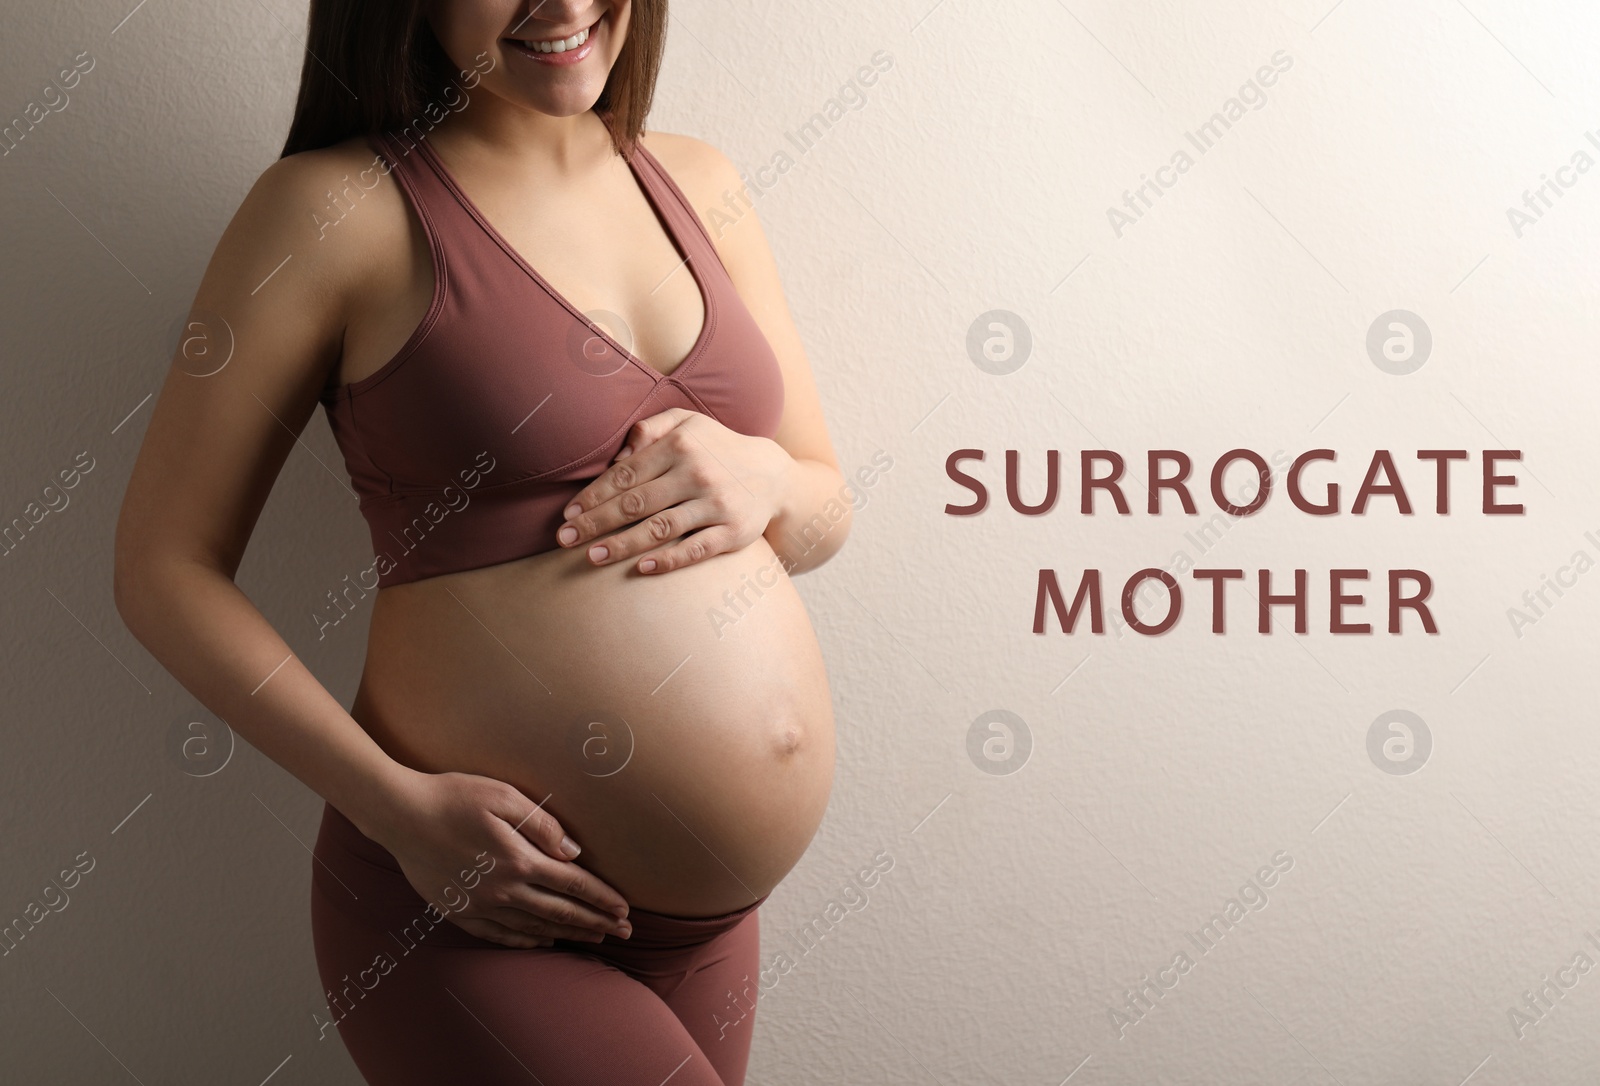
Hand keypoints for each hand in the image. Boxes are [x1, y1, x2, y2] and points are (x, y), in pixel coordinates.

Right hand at [369, 770, 632, 947]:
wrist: (400, 815)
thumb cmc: (453, 796)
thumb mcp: (503, 796)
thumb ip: (542, 824)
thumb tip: (573, 852)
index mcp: (518, 859)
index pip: (573, 885)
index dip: (602, 899)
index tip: (626, 910)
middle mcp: (503, 890)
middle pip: (560, 912)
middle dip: (596, 922)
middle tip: (624, 933)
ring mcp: (480, 905)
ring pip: (534, 927)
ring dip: (567, 934)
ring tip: (594, 938)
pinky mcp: (459, 911)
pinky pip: (500, 935)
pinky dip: (526, 941)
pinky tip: (542, 942)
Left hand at [556, 408, 793, 573]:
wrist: (774, 475)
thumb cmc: (718, 449)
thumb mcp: (688, 423)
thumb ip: (649, 429)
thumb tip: (616, 457)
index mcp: (681, 445)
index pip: (626, 474)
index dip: (594, 495)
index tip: (569, 512)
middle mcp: (697, 473)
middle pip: (636, 503)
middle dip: (596, 522)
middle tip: (566, 538)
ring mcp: (717, 505)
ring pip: (660, 528)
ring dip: (622, 544)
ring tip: (592, 556)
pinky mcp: (734, 532)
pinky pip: (695, 549)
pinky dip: (668, 560)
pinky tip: (642, 568)